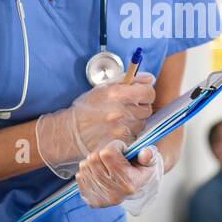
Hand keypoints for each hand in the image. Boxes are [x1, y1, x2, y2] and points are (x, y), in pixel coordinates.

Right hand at [36, 73, 155, 178]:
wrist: (71, 132)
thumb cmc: (87, 108)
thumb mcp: (103, 87)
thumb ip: (128, 80)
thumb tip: (150, 78)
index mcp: (116, 95)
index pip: (148, 92)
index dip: (146, 92)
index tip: (141, 94)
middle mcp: (120, 113)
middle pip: (147, 108)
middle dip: (140, 106)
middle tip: (128, 107)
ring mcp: (121, 130)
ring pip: (142, 123)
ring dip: (135, 120)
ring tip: (120, 119)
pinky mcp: (120, 143)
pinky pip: (135, 135)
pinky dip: (129, 132)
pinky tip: (117, 130)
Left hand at [76, 141, 161, 208]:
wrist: (132, 189)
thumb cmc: (139, 172)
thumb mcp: (149, 163)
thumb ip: (149, 156)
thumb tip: (146, 152)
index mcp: (128, 182)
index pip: (108, 153)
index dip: (115, 146)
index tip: (122, 150)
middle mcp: (114, 193)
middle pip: (94, 158)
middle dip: (102, 154)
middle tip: (112, 159)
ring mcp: (100, 198)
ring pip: (85, 166)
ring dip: (93, 162)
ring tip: (105, 166)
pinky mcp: (90, 200)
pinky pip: (79, 176)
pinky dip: (87, 172)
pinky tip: (99, 174)